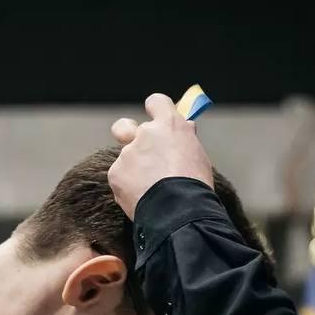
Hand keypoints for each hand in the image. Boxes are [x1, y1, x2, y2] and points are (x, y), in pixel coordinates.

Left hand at [108, 93, 213, 219]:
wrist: (179, 212)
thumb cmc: (195, 187)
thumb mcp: (198, 157)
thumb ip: (185, 140)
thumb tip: (184, 129)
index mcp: (169, 125)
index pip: (156, 102)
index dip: (155, 110)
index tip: (156, 119)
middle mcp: (145, 134)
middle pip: (124, 126)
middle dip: (127, 136)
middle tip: (137, 151)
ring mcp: (128, 154)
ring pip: (126, 161)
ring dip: (135, 172)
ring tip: (152, 192)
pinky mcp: (116, 174)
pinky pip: (121, 179)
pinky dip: (129, 189)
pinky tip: (144, 199)